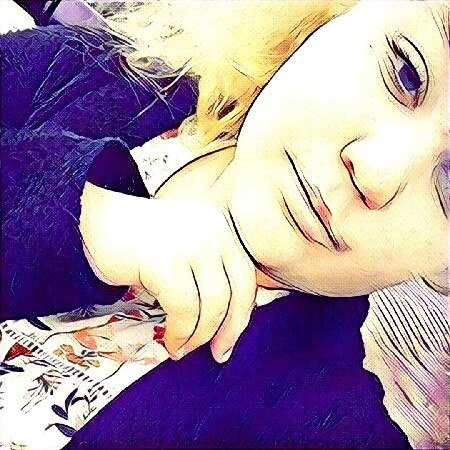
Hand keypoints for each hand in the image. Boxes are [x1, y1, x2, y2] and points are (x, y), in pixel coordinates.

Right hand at [134, 199, 256, 362]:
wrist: (101, 215)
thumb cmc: (142, 236)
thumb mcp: (185, 248)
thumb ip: (205, 271)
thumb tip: (221, 318)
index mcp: (220, 229)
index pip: (246, 278)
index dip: (241, 314)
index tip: (230, 339)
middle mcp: (213, 235)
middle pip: (235, 293)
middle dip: (228, 330)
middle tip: (217, 353)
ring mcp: (192, 247)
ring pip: (212, 305)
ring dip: (199, 336)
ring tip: (182, 348)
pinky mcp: (168, 263)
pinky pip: (184, 309)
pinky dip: (180, 332)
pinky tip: (170, 341)